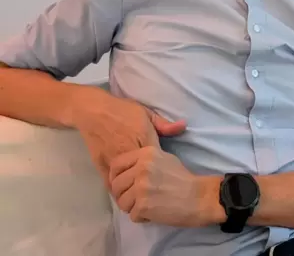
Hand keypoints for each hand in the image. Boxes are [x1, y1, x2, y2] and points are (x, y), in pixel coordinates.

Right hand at [71, 86, 185, 189]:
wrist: (93, 111)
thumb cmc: (123, 110)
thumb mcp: (146, 113)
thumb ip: (164, 124)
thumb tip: (184, 126)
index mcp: (144, 140)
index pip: (158, 163)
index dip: (163, 173)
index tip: (168, 180)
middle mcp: (130, 153)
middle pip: (142, 176)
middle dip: (150, 186)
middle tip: (157, 193)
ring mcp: (114, 161)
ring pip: (126, 183)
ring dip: (133, 191)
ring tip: (143, 198)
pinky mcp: (100, 165)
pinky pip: (110, 183)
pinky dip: (118, 191)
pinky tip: (125, 195)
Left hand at [109, 146, 222, 226]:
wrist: (199, 197)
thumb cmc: (183, 179)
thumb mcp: (164, 159)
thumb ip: (144, 161)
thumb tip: (125, 171)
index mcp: (146, 154)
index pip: (116, 165)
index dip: (116, 178)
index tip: (124, 185)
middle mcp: (141, 168)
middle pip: (116, 186)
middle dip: (124, 196)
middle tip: (138, 199)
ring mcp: (141, 187)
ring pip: (122, 202)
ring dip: (133, 208)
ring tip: (149, 206)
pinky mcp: (143, 205)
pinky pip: (132, 215)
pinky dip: (142, 218)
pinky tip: (155, 213)